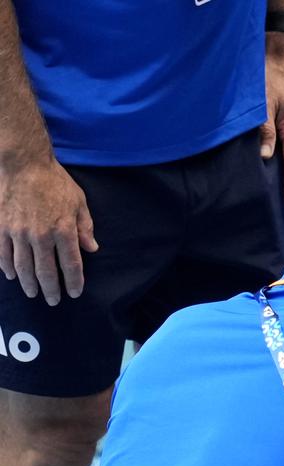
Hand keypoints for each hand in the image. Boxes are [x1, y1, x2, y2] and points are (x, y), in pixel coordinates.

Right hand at [0, 157, 97, 304]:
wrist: (23, 164)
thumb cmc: (55, 182)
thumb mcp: (79, 202)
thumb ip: (85, 227)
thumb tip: (92, 249)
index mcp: (63, 230)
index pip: (71, 265)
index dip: (73, 282)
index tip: (74, 293)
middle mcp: (40, 235)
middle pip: (45, 272)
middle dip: (51, 289)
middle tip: (53, 301)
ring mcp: (18, 232)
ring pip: (22, 267)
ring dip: (28, 283)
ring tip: (33, 293)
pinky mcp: (1, 227)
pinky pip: (3, 253)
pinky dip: (6, 267)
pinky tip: (11, 275)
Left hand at [261, 35, 283, 203]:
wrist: (276, 51)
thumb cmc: (272, 74)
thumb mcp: (265, 103)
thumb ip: (265, 129)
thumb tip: (265, 156)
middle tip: (281, 204)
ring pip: (282, 152)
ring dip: (277, 169)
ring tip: (271, 189)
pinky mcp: (278, 118)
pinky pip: (276, 142)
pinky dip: (272, 155)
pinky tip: (264, 162)